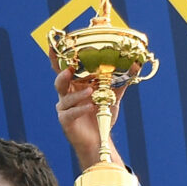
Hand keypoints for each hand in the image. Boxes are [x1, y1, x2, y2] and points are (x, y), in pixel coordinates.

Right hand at [51, 51, 128, 169]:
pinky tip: (90, 107)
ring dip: (77, 94)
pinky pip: (70, 113)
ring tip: (90, 91)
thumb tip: (132, 67)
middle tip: (71, 69)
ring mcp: (64, 109)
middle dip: (63, 74)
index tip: (54, 47)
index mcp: (74, 86)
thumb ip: (119, 83)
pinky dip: (81, 109)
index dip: (57, 58)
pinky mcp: (66, 121)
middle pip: (59, 81)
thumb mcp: (112, 97)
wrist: (99, 138)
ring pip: (66, 98)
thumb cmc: (101, 116)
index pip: (63, 69)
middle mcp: (66, 95)